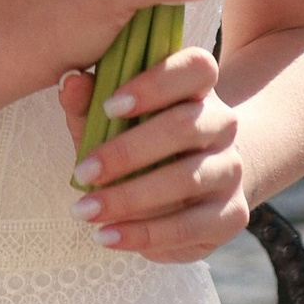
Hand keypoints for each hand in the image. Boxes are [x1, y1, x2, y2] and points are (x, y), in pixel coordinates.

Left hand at [56, 48, 248, 263]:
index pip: (196, 67)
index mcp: (199, 87)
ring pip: (187, 179)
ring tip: (85, 211)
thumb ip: (90, 101)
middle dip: (128, 152)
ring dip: (130, 198)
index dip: (156, 83)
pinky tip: (107, 236)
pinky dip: (144, 234)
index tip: (109, 106)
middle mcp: (223, 123)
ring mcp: (230, 170)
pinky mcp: (232, 215)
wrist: (196, 186)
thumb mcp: (112, 119)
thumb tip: (71, 81)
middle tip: (83, 173)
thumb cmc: (141, 141)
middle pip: (186, 126)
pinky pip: (189, 226)